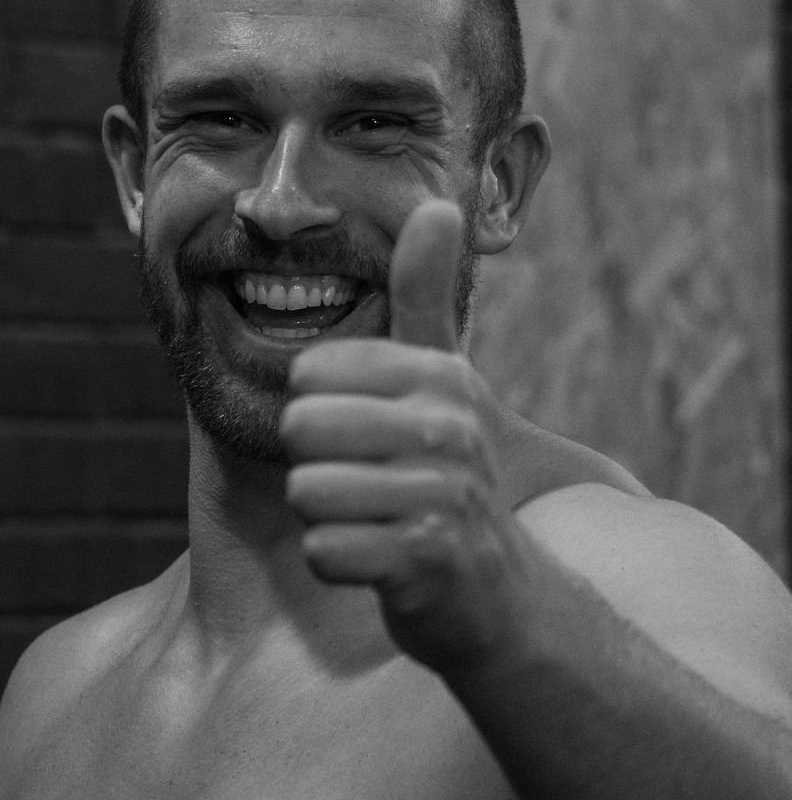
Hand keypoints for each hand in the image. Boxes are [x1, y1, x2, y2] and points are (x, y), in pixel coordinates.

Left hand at [281, 200, 532, 672]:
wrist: (498, 596)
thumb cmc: (450, 478)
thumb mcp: (445, 382)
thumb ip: (426, 295)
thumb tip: (437, 204)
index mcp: (442, 377)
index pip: (311, 375)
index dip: (320, 414)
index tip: (369, 438)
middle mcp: (448, 429)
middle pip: (301, 430)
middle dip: (317, 467)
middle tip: (368, 487)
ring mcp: (442, 495)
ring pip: (307, 492)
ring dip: (327, 518)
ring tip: (376, 523)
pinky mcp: (427, 561)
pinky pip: (323, 551)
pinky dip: (339, 565)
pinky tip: (380, 563)